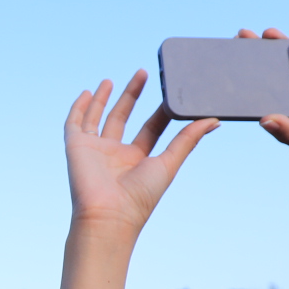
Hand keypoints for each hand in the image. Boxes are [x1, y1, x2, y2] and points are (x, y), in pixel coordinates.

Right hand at [63, 70, 217, 233]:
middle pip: (124, 118)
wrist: (108, 216)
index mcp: (138, 159)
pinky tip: (86, 92)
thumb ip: (188, 140)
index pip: (150, 128)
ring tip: (111, 79)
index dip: (159, 110)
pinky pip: (74, 123)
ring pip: (98, 118)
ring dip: (104, 99)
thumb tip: (214, 120)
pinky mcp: (76, 147)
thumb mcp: (169, 163)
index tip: (169, 91)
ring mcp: (95, 149)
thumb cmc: (140, 197)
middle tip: (144, 72)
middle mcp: (116, 153)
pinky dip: (78, 108)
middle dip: (133, 95)